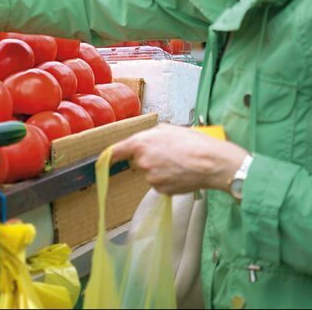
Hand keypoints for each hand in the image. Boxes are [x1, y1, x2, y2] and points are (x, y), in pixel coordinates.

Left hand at [111, 124, 248, 194]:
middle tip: (169, 153)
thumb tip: (145, 140)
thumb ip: (150, 135)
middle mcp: (142, 162)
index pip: (116, 151)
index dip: (110, 155)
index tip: (105, 158)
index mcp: (141, 144)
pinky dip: (168, 179)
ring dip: (160, 169)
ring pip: (150, 173)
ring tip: (179, 162)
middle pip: (138, 162)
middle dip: (149, 158)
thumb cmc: (194, 142)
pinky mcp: (161, 190)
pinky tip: (181, 173)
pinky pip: (160, 184)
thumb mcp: (169, 128)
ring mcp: (151, 178)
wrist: (212, 163)